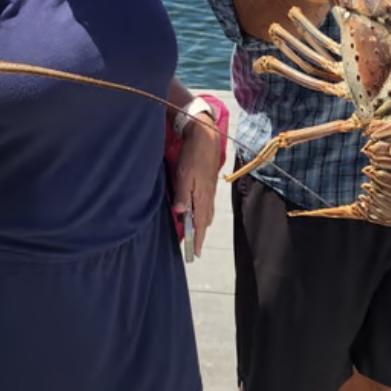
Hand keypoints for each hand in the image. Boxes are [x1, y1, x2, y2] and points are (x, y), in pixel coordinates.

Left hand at [171, 117, 221, 257]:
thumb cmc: (193, 156)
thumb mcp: (184, 175)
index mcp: (202, 197)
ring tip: (194, 231)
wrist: (206, 137)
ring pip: (206, 212)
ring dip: (201, 223)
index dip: (197, 239)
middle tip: (193, 245)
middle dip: (199, 234)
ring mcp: (210, 190)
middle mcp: (208, 196)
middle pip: (205, 221)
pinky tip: (197, 209)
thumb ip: (182, 195)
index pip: (199, 224)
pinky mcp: (209, 183)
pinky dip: (202, 212)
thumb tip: (179, 213)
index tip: (194, 253)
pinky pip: (207, 204)